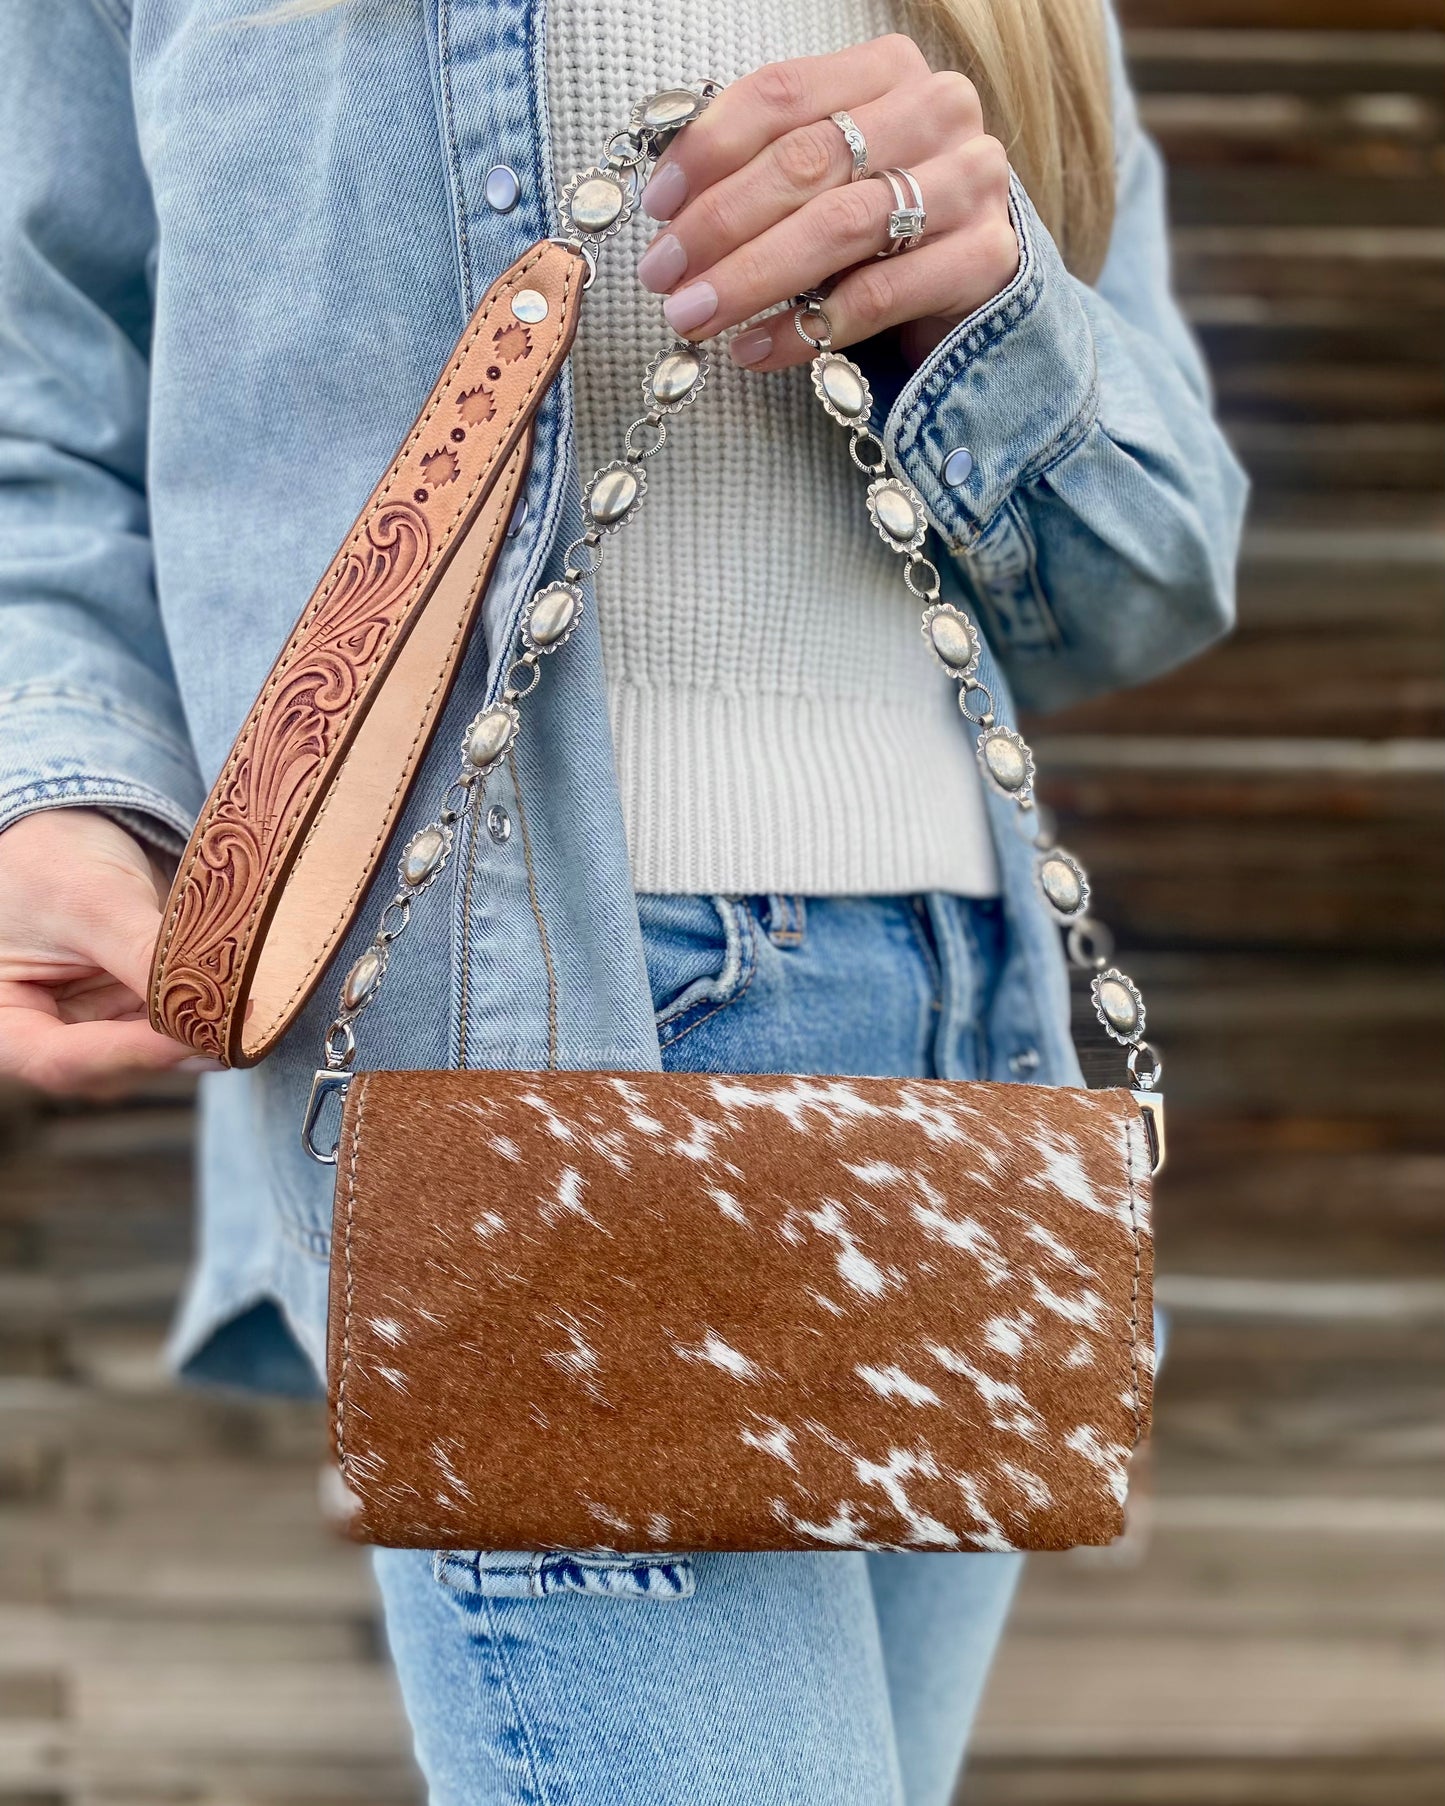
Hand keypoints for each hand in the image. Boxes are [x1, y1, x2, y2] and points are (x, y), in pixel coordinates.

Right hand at [0, 809, 216, 1095]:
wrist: (68, 827)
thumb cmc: (51, 860)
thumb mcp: (89, 901)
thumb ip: (140, 954)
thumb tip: (211, 1003)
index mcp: (4, 1019)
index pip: (61, 1059)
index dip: (130, 1054)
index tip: (192, 1037)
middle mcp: (45, 1033)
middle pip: (111, 1065)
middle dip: (173, 1049)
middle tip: (236, 1030)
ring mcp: (92, 1025)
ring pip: (149, 1051)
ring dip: (197, 1037)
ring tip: (248, 1016)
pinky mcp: (131, 1011)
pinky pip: (170, 1024)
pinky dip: (203, 1016)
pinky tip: (242, 1005)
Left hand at [635, 37, 1019, 370]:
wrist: (976, 277)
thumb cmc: (882, 221)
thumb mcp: (826, 176)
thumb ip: (765, 164)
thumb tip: (669, 203)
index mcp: (888, 70)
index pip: (781, 94)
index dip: (708, 149)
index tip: (656, 207)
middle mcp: (937, 111)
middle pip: (805, 162)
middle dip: (719, 223)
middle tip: (663, 273)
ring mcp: (971, 182)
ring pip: (838, 227)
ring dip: (751, 277)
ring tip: (694, 315)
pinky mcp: (985, 259)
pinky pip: (876, 297)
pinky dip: (805, 327)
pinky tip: (754, 348)